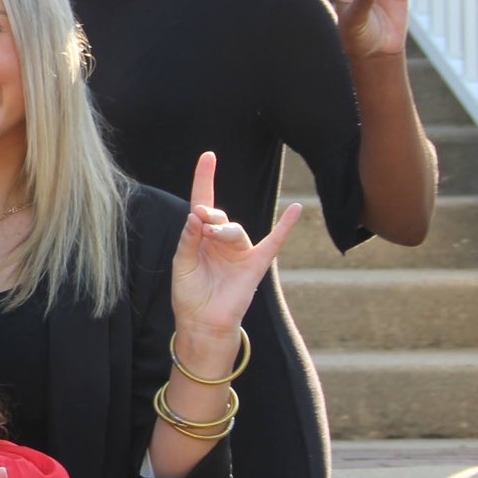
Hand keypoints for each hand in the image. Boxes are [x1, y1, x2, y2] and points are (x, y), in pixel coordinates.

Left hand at [170, 151, 301, 339]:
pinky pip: (274, 242)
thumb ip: (188, 240)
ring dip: (222, 229)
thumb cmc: (189, 293)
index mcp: (201, 236)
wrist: (202, 322)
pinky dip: (285, 226)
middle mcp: (222, 240)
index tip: (208, 156)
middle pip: (219, 216)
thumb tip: (196, 215)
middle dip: (209, 216)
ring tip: (210, 233)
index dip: (205, 179)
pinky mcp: (255, 265)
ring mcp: (240, 251)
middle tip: (199, 220)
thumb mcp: (181, 264)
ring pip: (236, 230)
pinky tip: (295, 209)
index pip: (204, 201)